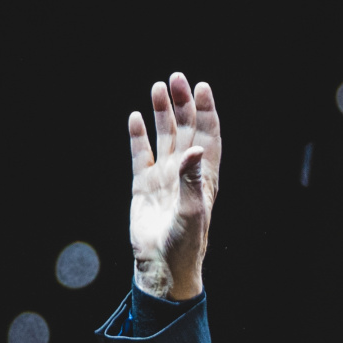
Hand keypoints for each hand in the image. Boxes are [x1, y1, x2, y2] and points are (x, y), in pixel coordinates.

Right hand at [128, 72, 221, 299]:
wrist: (161, 265)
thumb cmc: (184, 243)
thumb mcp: (193, 211)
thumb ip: (193, 179)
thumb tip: (196, 149)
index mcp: (204, 177)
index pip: (207, 136)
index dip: (206, 112)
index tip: (202, 87)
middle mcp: (185, 172)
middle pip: (185, 130)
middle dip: (183, 104)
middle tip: (176, 78)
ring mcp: (163, 177)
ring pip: (163, 137)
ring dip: (162, 113)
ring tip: (157, 87)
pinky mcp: (143, 186)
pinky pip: (141, 155)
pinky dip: (138, 136)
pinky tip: (135, 117)